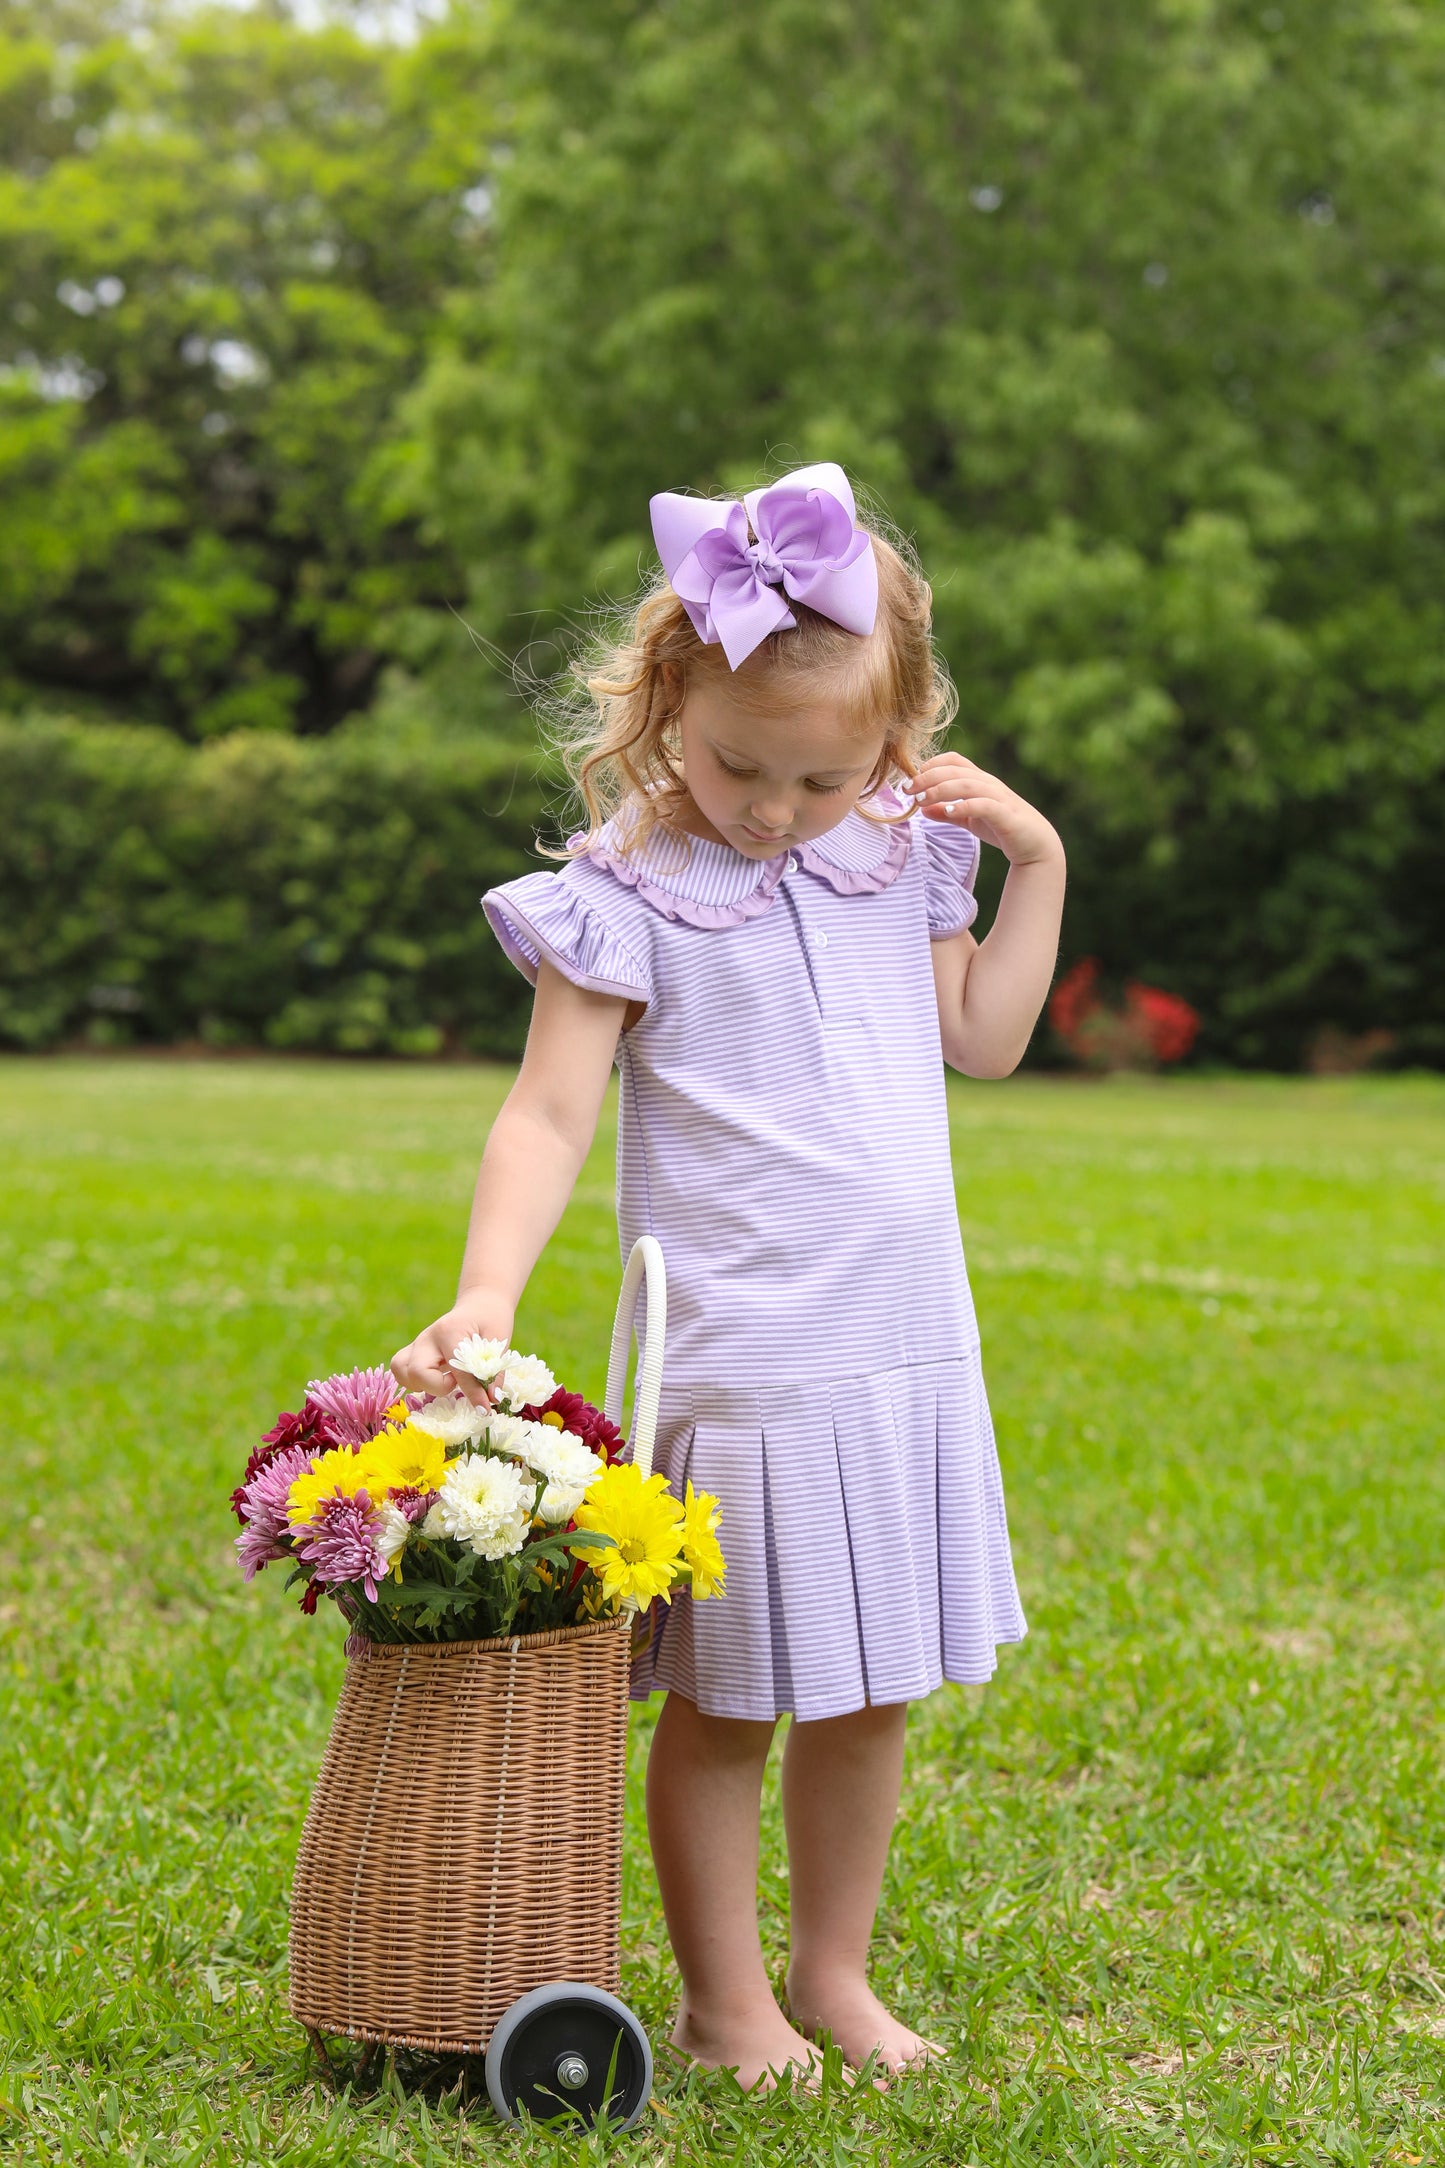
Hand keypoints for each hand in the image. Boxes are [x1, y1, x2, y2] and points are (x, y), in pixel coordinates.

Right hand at [390, 1292, 515, 1404]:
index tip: (485, 1409)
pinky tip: (436, 1379)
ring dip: (421, 1384)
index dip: (473, 1393)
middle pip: (416, 1371)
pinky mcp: (414, 1351)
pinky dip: (413, 1381)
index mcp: (450, 1331)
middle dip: (438, 1387)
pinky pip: (400, 1369)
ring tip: (445, 1381)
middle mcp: (427, 1337)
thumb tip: (491, 1400)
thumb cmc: (491, 1321)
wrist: (479, 1305)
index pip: (457, 1370)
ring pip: (400, 1370)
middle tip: (457, 1382)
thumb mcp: (499, 1342)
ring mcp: (417, 1343)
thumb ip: (493, 1371)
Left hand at [905, 755, 1061, 867]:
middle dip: (927, 777)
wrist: (1035, 845)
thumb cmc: (1002, 828)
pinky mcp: (1005, 814)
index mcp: (979, 780)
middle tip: (907, 789)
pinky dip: (964, 806)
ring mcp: (998, 797)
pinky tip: (949, 811)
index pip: (954, 759)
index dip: (931, 764)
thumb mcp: (969, 820)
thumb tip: (922, 808)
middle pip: (955, 769)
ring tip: (920, 800)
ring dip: (940, 790)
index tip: (911, 779)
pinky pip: (983, 804)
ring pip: (966, 783)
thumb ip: (947, 812)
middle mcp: (988, 783)